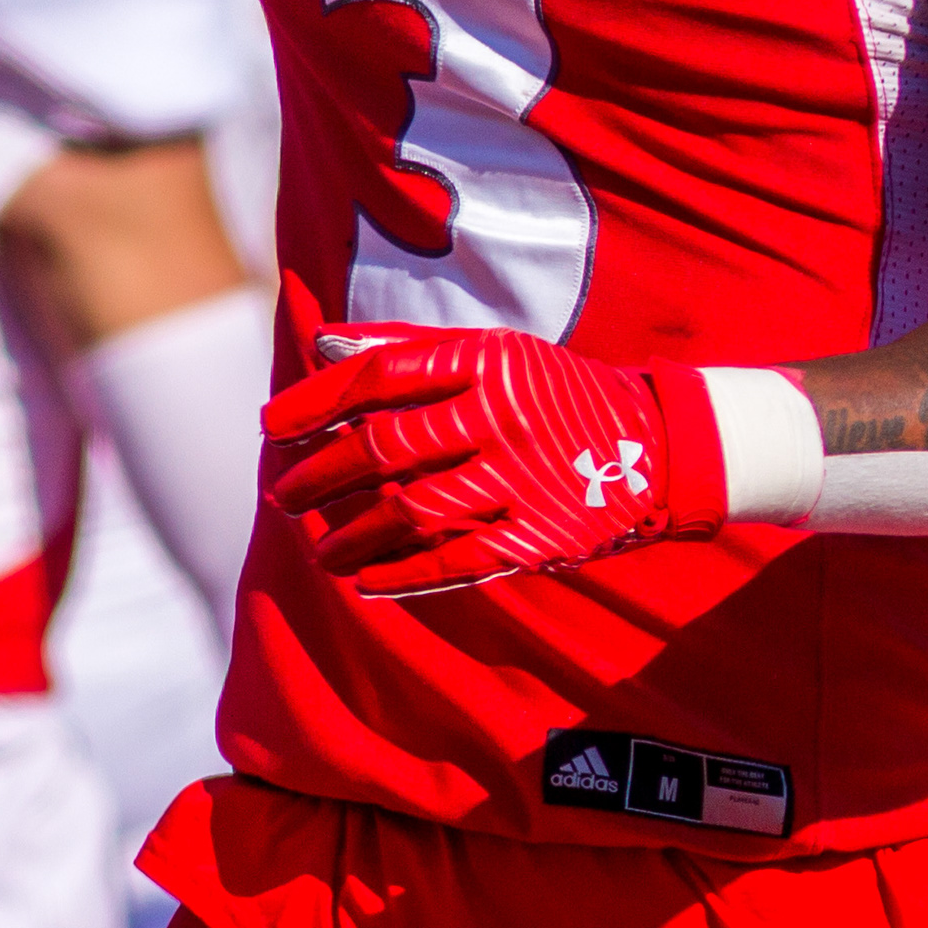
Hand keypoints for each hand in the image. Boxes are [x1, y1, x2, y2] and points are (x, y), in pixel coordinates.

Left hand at [262, 324, 722, 594]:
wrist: (655, 443)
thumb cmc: (550, 392)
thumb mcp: (491, 351)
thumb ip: (404, 346)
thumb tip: (320, 345)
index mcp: (486, 359)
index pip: (379, 376)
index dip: (316, 401)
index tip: (272, 425)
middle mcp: (501, 415)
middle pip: (386, 448)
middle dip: (321, 475)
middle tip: (282, 496)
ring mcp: (522, 478)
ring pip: (412, 511)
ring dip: (353, 535)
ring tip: (319, 551)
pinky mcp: (541, 536)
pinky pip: (456, 562)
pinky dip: (404, 575)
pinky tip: (367, 583)